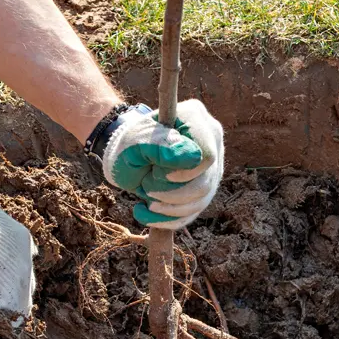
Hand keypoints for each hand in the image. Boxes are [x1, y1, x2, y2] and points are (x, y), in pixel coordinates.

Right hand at [0, 178, 36, 320]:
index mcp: (21, 238)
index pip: (20, 254)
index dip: (6, 261)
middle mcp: (28, 261)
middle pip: (23, 277)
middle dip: (10, 283)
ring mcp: (24, 283)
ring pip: (20, 297)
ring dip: (7, 303)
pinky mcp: (16, 303)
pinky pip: (15, 318)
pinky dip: (5, 321)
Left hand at [102, 99, 223, 229]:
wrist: (127, 155)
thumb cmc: (130, 143)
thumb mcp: (137, 141)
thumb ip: (161, 146)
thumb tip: (193, 157)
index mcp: (196, 118)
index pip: (206, 156)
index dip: (184, 173)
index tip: (156, 175)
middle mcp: (211, 140)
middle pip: (206, 182)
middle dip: (172, 194)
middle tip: (145, 187)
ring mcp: (212, 166)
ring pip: (202, 201)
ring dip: (168, 208)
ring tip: (145, 197)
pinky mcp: (205, 188)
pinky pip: (194, 213)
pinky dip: (168, 220)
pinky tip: (147, 212)